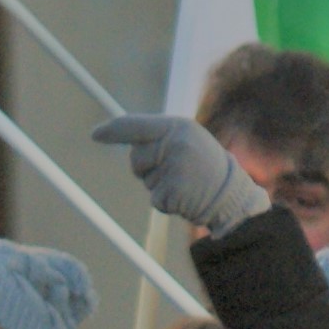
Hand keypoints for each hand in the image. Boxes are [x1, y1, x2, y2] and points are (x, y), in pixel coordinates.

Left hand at [94, 115, 269, 235]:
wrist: (234, 196)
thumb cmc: (207, 169)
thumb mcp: (188, 142)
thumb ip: (161, 138)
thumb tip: (128, 140)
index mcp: (178, 127)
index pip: (137, 126)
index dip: (114, 130)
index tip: (95, 134)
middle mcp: (175, 143)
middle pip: (136, 158)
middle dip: (147, 169)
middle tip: (177, 171)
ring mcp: (174, 167)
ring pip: (146, 180)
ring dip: (159, 186)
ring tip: (186, 184)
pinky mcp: (174, 190)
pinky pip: (156, 199)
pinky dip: (167, 202)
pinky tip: (187, 198)